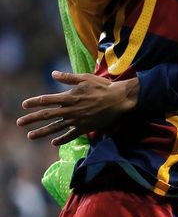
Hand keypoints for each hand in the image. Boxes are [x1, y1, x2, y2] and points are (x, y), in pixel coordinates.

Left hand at [17, 71, 138, 145]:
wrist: (118, 99)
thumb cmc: (103, 86)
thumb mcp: (85, 78)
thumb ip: (68, 78)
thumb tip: (53, 74)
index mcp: (69, 97)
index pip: (47, 100)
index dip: (34, 102)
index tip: (24, 105)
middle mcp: (70, 110)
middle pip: (47, 115)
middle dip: (31, 119)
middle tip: (19, 123)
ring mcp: (77, 120)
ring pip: (55, 127)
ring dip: (41, 132)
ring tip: (30, 136)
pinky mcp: (85, 127)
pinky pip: (70, 135)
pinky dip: (61, 139)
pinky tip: (54, 142)